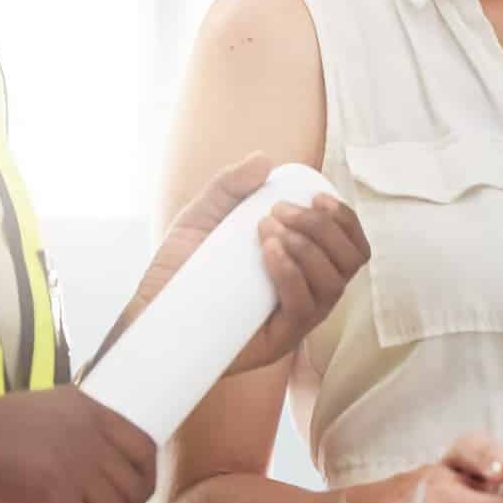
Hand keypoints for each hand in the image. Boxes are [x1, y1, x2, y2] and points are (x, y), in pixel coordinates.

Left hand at [115, 154, 372, 375]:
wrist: (151, 313)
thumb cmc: (181, 270)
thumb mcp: (203, 217)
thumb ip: (229, 186)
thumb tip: (264, 160)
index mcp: (305, 265)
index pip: (350, 245)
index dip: (345, 218)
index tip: (317, 198)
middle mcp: (309, 292)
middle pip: (351, 260)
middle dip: (322, 227)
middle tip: (280, 211)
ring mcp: (296, 320)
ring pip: (333, 284)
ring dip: (308, 247)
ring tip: (267, 230)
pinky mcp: (279, 342)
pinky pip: (303, 308)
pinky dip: (292, 273)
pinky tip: (269, 251)